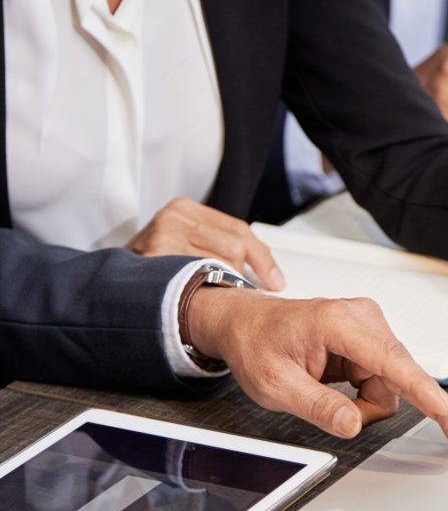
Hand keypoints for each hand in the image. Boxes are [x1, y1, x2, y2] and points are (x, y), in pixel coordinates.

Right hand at [126, 196, 284, 290]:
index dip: (263, 258)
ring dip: (226, 287)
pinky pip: (198, 281)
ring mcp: (161, 238)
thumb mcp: (183, 243)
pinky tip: (205, 301)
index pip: (239, 230)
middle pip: (234, 248)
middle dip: (245, 276)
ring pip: (219, 266)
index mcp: (184, 209)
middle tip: (247, 294)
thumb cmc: (151, 267)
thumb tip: (264, 269)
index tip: (276, 280)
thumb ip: (216, 245)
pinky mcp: (153, 262)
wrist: (108, 284)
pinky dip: (208, 294)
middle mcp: (172, 218)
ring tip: (220, 299)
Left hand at [188, 289, 447, 446]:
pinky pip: (383, 378)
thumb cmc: (256, 344)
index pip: (396, 366)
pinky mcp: (370, 336)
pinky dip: (362, 393)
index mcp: (338, 324)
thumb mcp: (275, 386)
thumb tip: (353, 425)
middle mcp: (362, 317)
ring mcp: (369, 325)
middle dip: (370, 407)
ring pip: (391, 383)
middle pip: (396, 380)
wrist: (244, 324)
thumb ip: (318, 407)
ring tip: (324, 393)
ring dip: (364, 402)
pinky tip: (335, 385)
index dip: (430, 398)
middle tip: (332, 410)